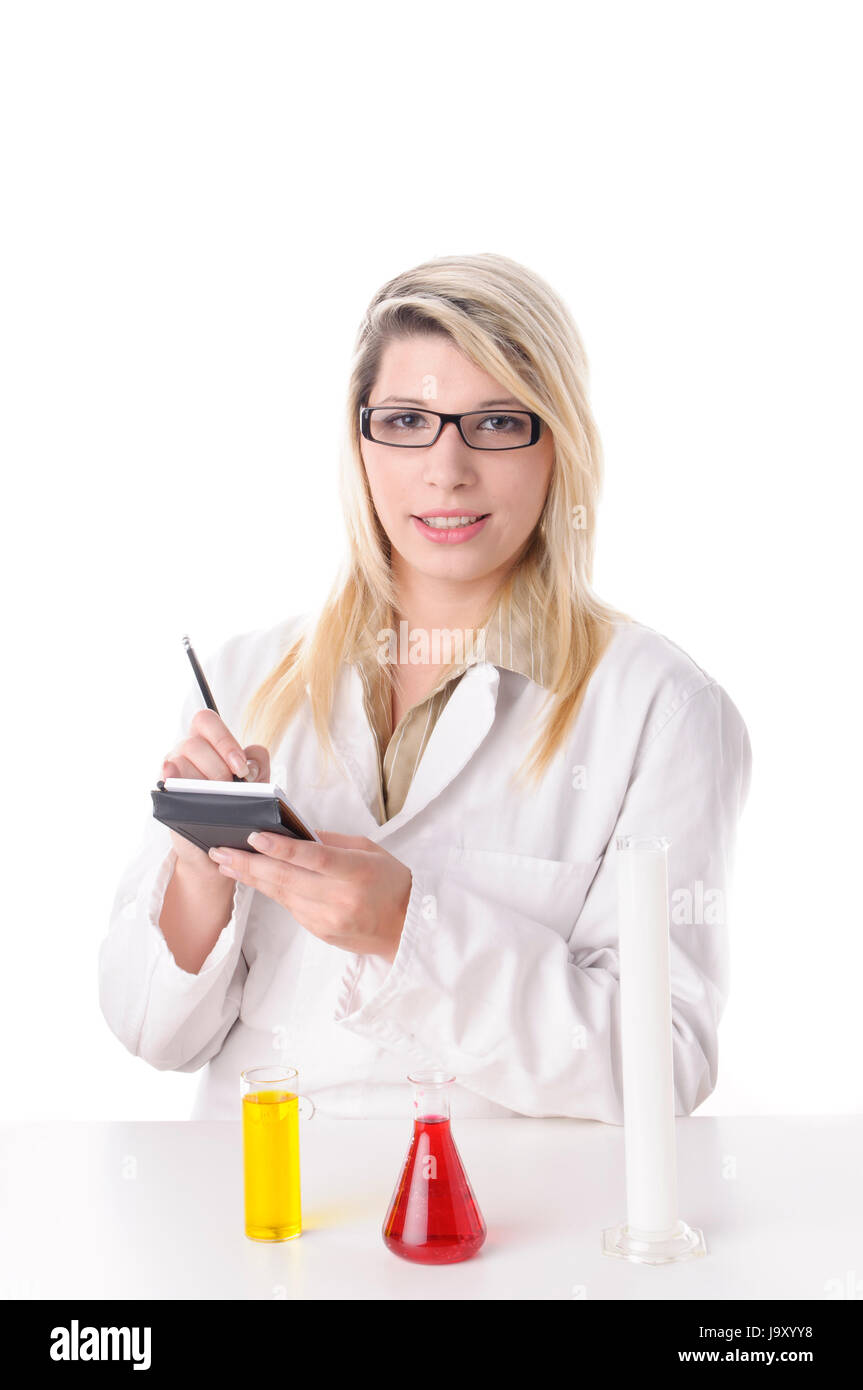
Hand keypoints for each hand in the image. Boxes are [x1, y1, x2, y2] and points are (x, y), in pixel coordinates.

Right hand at [160, 708, 269, 878]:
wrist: (224, 842)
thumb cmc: (241, 806)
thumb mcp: (257, 783)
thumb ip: (258, 765)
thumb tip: (247, 765)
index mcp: (209, 741)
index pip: (207, 721)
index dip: (224, 741)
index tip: (240, 768)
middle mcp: (187, 750)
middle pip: (194, 743)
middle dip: (218, 768)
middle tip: (230, 788)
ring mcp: (172, 769)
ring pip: (181, 761)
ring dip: (202, 782)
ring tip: (215, 799)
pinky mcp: (165, 791)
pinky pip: (168, 777)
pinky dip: (177, 780)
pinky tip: (188, 791)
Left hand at [206, 830, 412, 964]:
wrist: (405, 928)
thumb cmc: (390, 881)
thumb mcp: (369, 850)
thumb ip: (330, 841)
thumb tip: (292, 831)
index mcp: (356, 872)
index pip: (313, 858)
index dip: (282, 848)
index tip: (254, 836)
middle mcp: (340, 899)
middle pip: (286, 879)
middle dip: (249, 864)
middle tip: (220, 851)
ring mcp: (327, 920)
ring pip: (281, 895)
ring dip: (251, 878)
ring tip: (225, 862)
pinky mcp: (319, 932)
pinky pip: (290, 907)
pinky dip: (272, 890)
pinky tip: (254, 877)